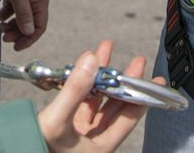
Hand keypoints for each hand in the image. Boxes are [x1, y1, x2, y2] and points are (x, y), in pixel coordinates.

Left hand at [0, 0, 48, 50]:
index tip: (17, 47)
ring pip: (20, 17)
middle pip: (29, 24)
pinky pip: (13, 8)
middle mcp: (36, 0)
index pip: (39, 27)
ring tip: (0, 27)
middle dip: (17, 33)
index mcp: (40, 2)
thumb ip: (23, 12)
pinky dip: (6, 13)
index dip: (29, 39)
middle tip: (4, 38)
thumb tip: (28, 32)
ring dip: (11, 24)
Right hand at [37, 41, 151, 152]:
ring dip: (101, 76)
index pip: (130, 117)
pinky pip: (80, 100)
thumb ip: (75, 90)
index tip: (155, 79)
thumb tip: (90, 60)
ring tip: (104, 51)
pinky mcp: (66, 126)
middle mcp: (94, 140)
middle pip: (116, 105)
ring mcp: (80, 133)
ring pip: (97, 100)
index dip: (143, 97)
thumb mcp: (58, 121)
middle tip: (136, 61)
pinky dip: (83, 83)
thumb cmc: (38, 150)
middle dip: (123, 80)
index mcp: (102, 146)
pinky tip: (84, 67)